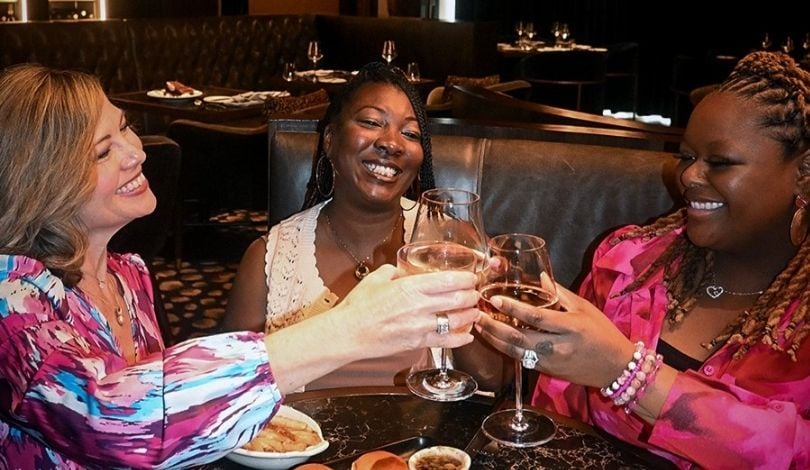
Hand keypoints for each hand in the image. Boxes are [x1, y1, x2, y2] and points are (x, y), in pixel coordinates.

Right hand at [339, 264, 481, 356]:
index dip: (466, 278)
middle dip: (472, 295)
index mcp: (410, 286)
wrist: (348, 333)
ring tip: (475, 312)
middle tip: (476, 293)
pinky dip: (461, 339)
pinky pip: (446, 342)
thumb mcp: (375, 279)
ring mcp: (420, 326)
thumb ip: (392, 271)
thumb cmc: (359, 306)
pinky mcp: (417, 343)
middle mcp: (419, 306)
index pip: (449, 280)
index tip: (471, 277)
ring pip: (456, 320)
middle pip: (458, 299)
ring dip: (470, 315)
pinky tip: (467, 336)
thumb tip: (401, 270)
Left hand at [475, 283, 633, 387]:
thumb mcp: (584, 308)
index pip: (535, 317)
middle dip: (494, 327)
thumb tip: (540, 277)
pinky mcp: (546, 371)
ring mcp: (550, 362)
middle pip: (518, 338)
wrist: (615, 367)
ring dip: (494, 339)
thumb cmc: (602, 332)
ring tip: (479, 325)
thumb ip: (559, 294)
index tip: (494, 299)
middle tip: (477, 314)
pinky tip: (493, 338)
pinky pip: (521, 358)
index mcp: (570, 327)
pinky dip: (504, 348)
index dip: (513, 308)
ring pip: (515, 352)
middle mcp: (558, 346)